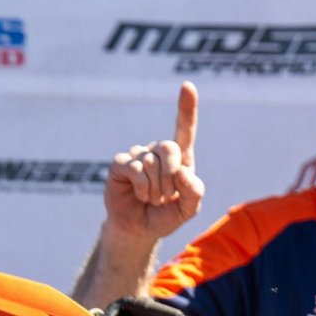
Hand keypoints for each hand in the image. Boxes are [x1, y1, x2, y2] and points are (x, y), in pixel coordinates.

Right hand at [105, 81, 204, 241]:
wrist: (140, 229)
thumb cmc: (166, 215)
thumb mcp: (189, 208)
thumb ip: (195, 192)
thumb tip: (184, 171)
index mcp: (180, 158)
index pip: (184, 129)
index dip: (186, 108)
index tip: (187, 85)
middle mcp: (159, 151)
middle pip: (170, 147)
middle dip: (172, 176)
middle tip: (168, 196)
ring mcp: (138, 155)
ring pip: (152, 163)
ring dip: (156, 189)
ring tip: (153, 199)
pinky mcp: (121, 163)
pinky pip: (136, 169)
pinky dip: (143, 188)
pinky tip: (140, 195)